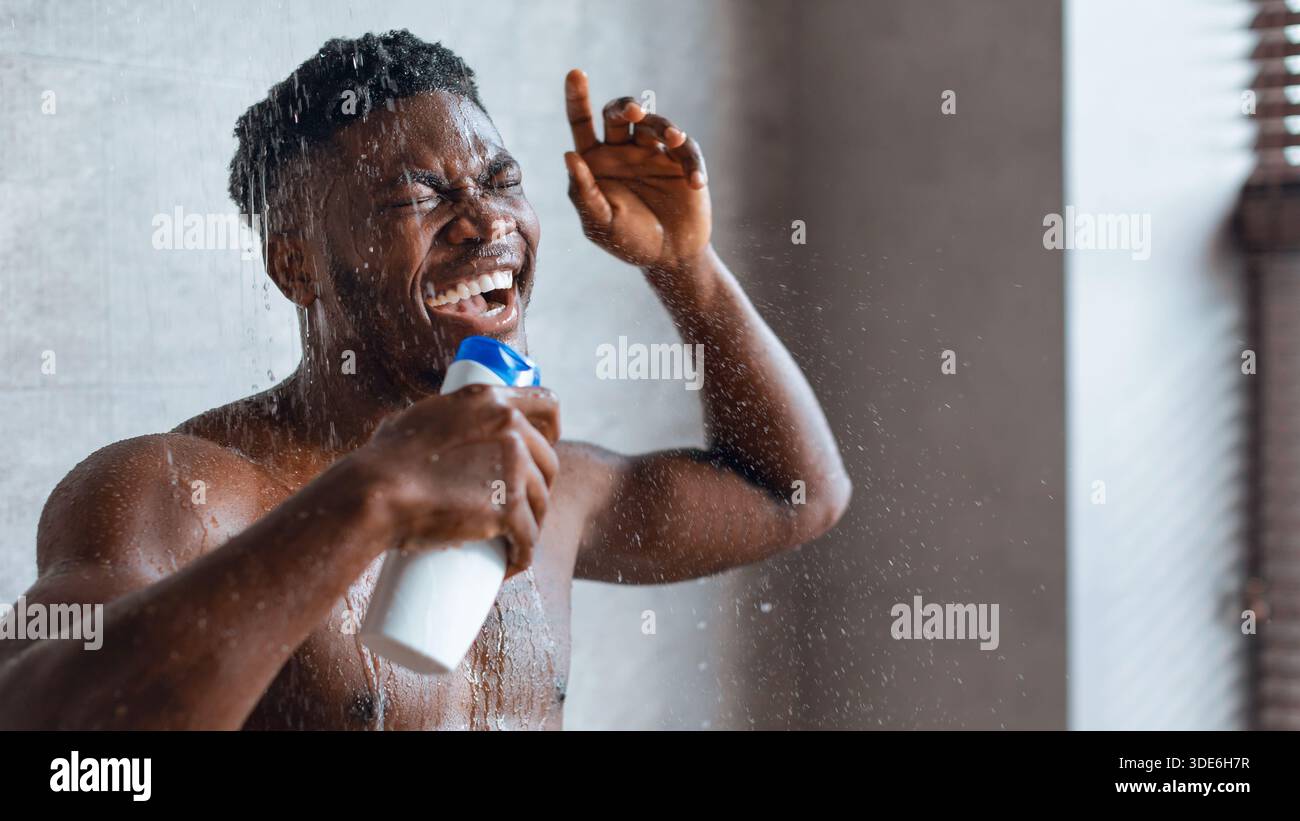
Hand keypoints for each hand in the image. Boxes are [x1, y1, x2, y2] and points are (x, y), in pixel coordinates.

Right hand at [350, 385, 559, 576]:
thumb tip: (432, 426)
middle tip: (516, 508)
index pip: (548, 404)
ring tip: (509, 539)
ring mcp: (513, 466)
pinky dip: (522, 555)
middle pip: (548, 462)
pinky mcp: (509, 507)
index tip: (543, 449)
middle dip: (539, 487)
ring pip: (541, 502)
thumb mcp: (418, 418)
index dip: (551, 430)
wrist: (373, 493)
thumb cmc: (381, 459)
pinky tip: (513, 561)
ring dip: (531, 523)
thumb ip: (437, 417)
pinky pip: (529, 538)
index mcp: (490, 399)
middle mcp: (510, 426)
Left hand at [564, 69, 711, 272]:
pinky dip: (691, 162)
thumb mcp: (601, 222)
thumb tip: (569, 154)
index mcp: (595, 161)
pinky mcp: (681, 161)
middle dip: (626, 108)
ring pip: (655, 123)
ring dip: (664, 127)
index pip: (582, 122)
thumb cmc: (629, 241)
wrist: (670, 257)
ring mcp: (652, 153)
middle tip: (634, 113)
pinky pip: (687, 150)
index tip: (575, 73)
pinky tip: (694, 182)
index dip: (578, 97)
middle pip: (619, 114)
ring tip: (674, 139)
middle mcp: (622, 150)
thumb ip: (584, 191)